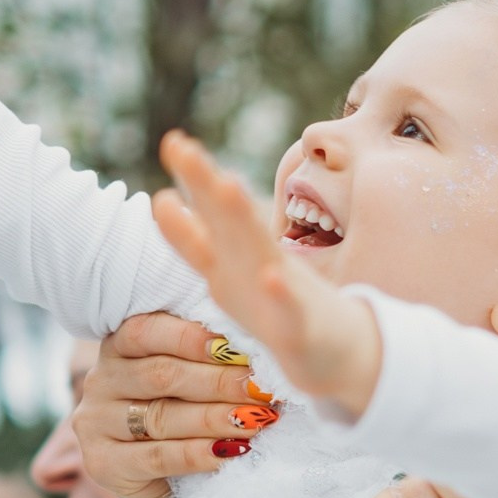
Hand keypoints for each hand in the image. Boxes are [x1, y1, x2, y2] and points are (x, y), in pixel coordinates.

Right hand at [73, 313, 277, 497]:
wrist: (167, 490)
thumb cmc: (185, 421)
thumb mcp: (191, 384)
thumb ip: (207, 360)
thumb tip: (254, 350)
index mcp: (119, 347)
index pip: (146, 331)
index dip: (191, 337)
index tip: (235, 348)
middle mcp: (100, 381)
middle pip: (161, 375)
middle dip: (218, 381)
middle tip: (260, 389)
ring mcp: (96, 424)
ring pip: (162, 416)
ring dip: (215, 418)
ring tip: (255, 421)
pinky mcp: (102, 464)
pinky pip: (158, 457)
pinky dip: (198, 454)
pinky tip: (230, 451)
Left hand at [151, 131, 382, 415]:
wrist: (338, 355)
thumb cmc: (278, 307)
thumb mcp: (230, 271)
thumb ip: (195, 240)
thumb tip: (160, 204)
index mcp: (233, 257)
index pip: (206, 212)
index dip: (190, 180)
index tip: (173, 142)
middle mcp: (254, 266)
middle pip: (226, 219)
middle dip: (204, 182)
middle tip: (179, 144)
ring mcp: (279, 293)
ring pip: (258, 251)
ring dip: (243, 220)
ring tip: (227, 184)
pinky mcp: (299, 328)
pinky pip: (287, 310)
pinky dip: (280, 294)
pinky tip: (271, 277)